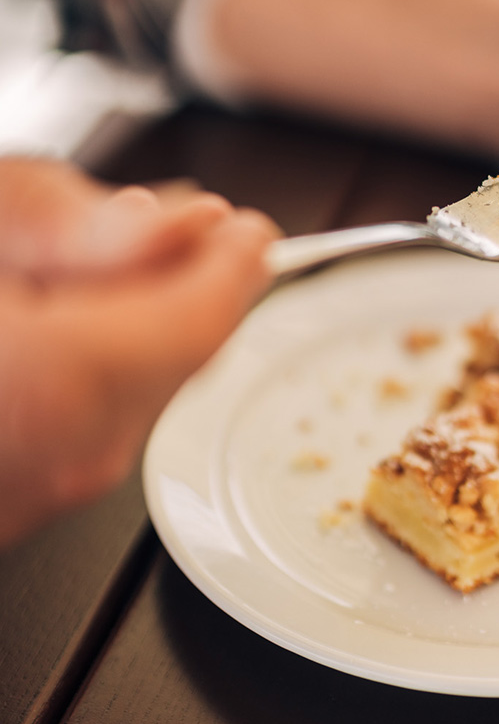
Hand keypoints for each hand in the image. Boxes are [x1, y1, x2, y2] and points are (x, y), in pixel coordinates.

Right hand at [0, 158, 278, 545]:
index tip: (245, 227)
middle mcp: (68, 457)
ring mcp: (46, 492)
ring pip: (143, 389)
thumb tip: (190, 225)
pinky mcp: (28, 500)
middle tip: (151, 229)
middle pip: (184, 354)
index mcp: (62, 379)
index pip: (207, 319)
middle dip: (182, 283)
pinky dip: (93, 368)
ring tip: (72, 272)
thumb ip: (75, 223)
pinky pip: (95, 424)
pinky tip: (43, 327)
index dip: (237, 263)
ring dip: (135, 323)